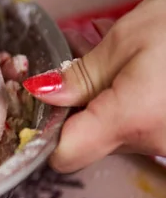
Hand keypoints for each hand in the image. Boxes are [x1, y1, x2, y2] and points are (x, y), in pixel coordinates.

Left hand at [23, 0, 165, 172]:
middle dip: (81, 114)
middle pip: (91, 146)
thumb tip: (42, 94)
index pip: (65, 156)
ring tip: (125, 73)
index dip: (47, 136)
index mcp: (130, 119)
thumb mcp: (125, 41)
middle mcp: (155, 143)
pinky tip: (146, 84)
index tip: (44, 110)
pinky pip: (145, 134)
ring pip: (119, 139)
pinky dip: (135, 112)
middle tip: (88, 75)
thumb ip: (79, 77)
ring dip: (110, 110)